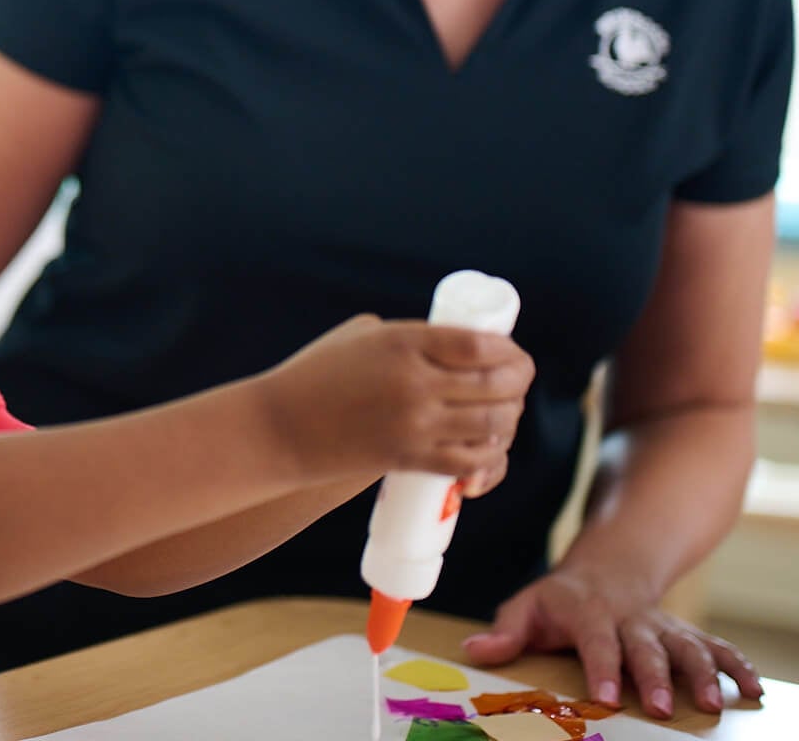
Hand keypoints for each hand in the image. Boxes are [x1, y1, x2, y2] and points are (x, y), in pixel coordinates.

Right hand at [263, 314, 532, 494]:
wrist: (279, 428)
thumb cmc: (314, 375)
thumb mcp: (359, 336)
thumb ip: (407, 337)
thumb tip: (450, 347)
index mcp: (404, 341)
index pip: (480, 344)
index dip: (509, 351)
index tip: (513, 355)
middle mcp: (416, 381)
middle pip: (497, 384)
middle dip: (519, 384)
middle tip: (518, 385)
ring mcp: (414, 423)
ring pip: (492, 425)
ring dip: (509, 422)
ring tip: (505, 418)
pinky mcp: (408, 458)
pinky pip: (468, 462)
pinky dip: (489, 460)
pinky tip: (489, 454)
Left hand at [462, 561, 763, 716]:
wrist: (609, 569)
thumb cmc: (560, 600)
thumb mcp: (527, 607)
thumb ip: (505, 631)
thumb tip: (474, 649)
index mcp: (589, 612)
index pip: (595, 640)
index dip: (600, 667)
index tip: (603, 695)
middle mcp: (631, 619)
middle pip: (645, 647)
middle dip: (653, 677)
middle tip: (660, 707)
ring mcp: (663, 627)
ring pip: (688, 647)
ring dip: (702, 674)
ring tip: (712, 704)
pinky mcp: (686, 635)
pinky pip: (716, 648)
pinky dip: (738, 667)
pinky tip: (754, 692)